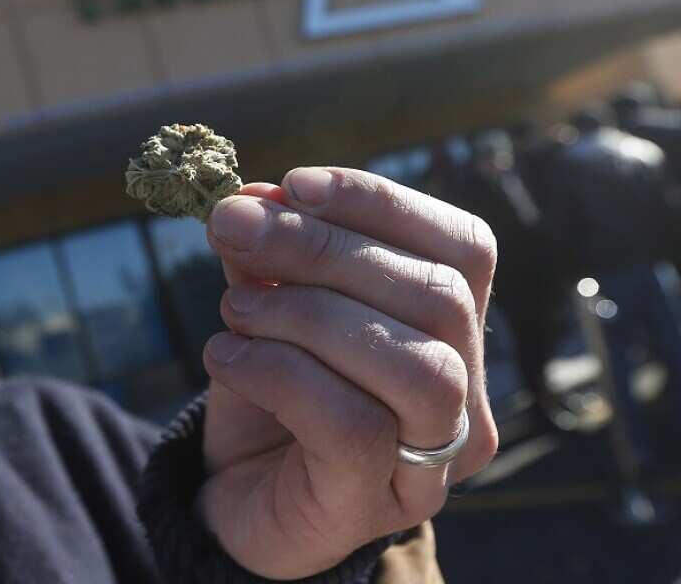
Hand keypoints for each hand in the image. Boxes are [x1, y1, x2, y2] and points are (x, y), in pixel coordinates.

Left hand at [199, 167, 499, 579]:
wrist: (232, 497)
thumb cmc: (267, 394)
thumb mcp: (264, 308)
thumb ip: (265, 255)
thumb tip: (250, 198)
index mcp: (454, 334)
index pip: (465, 249)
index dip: (383, 203)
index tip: (294, 183)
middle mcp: (464, 400)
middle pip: (438, 296)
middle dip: (324, 248)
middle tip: (234, 229)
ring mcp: (430, 461)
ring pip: (416, 364)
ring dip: (307, 315)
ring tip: (232, 309)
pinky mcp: (374, 504)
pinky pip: (350, 424)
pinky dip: (275, 372)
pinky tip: (222, 357)